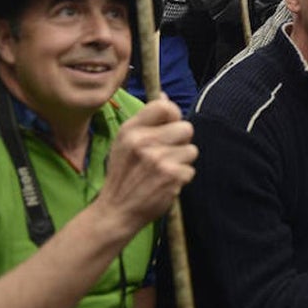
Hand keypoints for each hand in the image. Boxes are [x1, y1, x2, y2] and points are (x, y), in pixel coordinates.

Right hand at [93, 96, 196, 237]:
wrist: (116, 211)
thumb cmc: (123, 174)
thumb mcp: (124, 142)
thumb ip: (146, 120)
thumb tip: (165, 96)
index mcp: (131, 130)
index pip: (164, 106)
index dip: (174, 115)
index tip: (170, 126)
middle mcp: (144, 142)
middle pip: (186, 128)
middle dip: (181, 141)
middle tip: (167, 153)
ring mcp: (159, 160)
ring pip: (191, 150)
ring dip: (182, 161)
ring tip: (163, 170)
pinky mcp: (172, 177)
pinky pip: (191, 170)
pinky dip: (181, 178)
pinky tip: (165, 183)